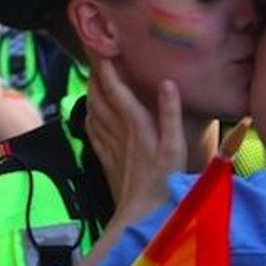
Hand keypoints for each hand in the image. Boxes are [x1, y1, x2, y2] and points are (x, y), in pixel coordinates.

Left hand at [85, 56, 185, 222]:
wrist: (142, 218)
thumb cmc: (165, 184)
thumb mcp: (176, 148)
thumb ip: (171, 114)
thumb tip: (167, 83)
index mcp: (137, 126)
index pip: (117, 91)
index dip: (107, 69)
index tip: (101, 47)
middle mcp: (120, 133)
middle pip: (101, 98)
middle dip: (95, 76)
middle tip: (93, 56)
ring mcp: (111, 148)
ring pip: (94, 113)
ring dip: (90, 93)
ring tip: (90, 78)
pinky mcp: (108, 162)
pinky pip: (93, 134)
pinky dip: (90, 118)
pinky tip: (90, 114)